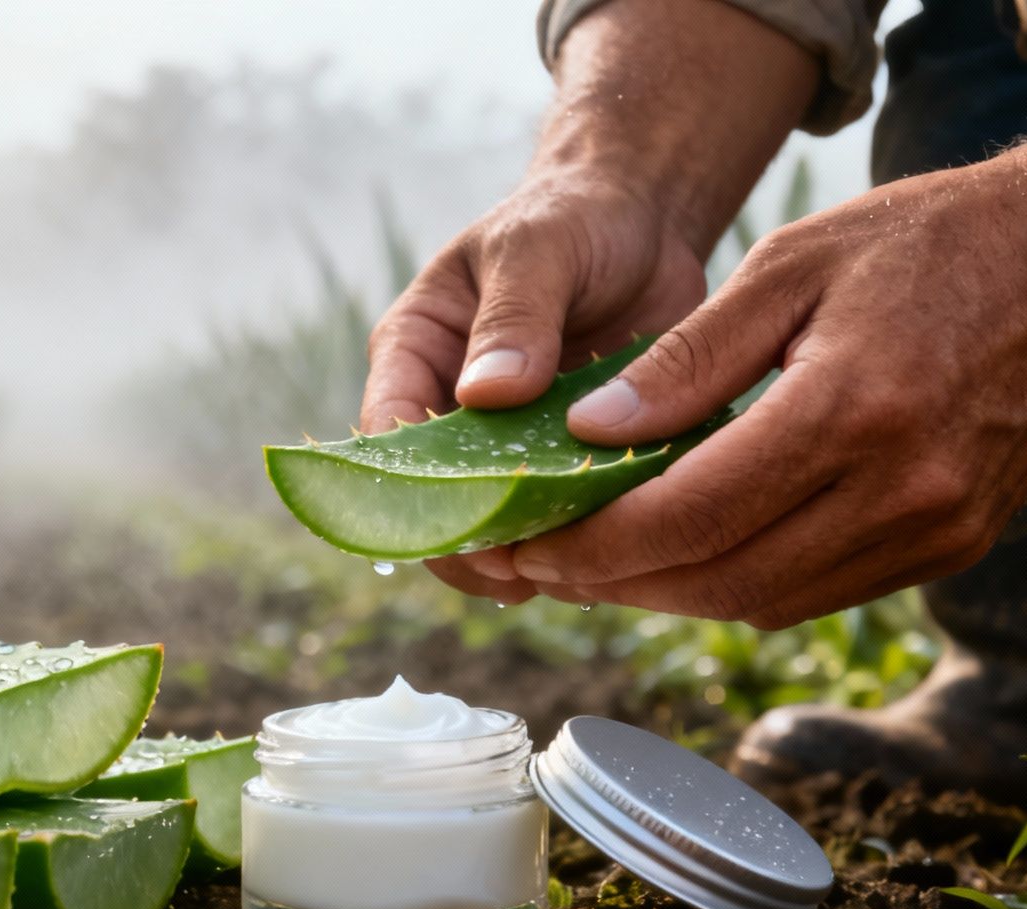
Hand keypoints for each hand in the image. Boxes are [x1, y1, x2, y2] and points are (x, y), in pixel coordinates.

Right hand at [360, 174, 706, 603]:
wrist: (642, 222)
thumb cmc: (572, 219)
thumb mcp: (538, 250)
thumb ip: (514, 317)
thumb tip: (485, 396)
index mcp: (414, 354)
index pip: (385, 434)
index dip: (410, 488)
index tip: (463, 520)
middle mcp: (446, 409)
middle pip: (430, 500)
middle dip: (469, 541)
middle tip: (522, 569)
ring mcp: (502, 442)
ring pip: (488, 524)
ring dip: (524, 555)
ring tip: (567, 570)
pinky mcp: (559, 459)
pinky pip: (554, 518)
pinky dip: (577, 541)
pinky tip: (607, 554)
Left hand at [504, 135, 1026, 627]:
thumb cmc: (924, 242)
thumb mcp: (789, 267)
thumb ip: (685, 360)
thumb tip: (586, 433)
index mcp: (852, 410)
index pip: (690, 518)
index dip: (597, 548)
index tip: (530, 548)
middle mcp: (902, 489)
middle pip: (722, 580)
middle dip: (620, 585)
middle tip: (548, 566)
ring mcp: (939, 527)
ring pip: (768, 601)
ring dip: (675, 594)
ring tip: (603, 563)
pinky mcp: (957, 543)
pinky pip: (822, 593)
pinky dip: (744, 582)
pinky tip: (692, 551)